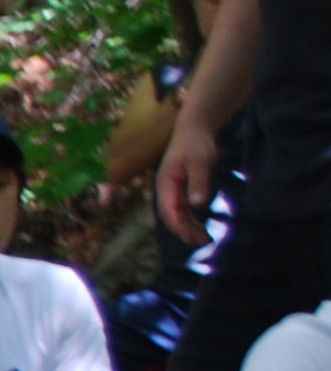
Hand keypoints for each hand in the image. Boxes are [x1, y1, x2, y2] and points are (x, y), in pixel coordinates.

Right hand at [159, 118, 219, 243]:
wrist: (194, 129)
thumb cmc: (196, 144)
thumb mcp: (200, 162)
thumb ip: (199, 182)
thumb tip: (197, 204)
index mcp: (165, 185)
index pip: (169, 211)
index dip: (179, 226)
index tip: (193, 237)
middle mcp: (165, 190)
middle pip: (172, 217)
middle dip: (185, 231)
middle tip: (203, 242)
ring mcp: (172, 190)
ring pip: (178, 215)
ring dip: (189, 227)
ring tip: (205, 239)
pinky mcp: (181, 189)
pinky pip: (183, 209)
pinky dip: (191, 219)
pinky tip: (201, 226)